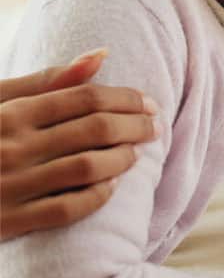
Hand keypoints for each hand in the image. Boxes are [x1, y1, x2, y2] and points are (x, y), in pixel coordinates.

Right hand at [0, 49, 159, 240]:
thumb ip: (48, 81)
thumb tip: (102, 55)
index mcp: (10, 113)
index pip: (85, 98)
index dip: (126, 99)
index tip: (149, 103)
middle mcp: (11, 147)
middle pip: (95, 129)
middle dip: (135, 126)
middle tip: (155, 127)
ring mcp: (10, 186)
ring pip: (87, 168)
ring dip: (123, 159)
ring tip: (136, 153)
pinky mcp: (8, 222)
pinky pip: (66, 209)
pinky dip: (98, 196)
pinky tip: (112, 186)